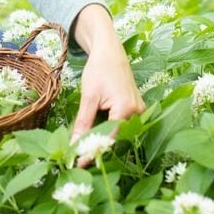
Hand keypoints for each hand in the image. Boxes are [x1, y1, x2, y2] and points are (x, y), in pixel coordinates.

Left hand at [69, 4, 145, 166]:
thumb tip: (75, 146)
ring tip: (82, 149)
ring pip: (118, 133)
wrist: (110, 51)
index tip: (78, 163)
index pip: (109, 138)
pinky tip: (94, 135)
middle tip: (77, 158)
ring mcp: (139, 111)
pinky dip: (107, 131)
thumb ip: (83, 123)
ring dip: (102, 140)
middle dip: (97, 148)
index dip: (93, 151)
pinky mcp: (135, 109)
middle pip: (116, 138)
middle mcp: (137, 112)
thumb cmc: (99, 69)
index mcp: (127, 109)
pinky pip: (121, 125)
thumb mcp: (89, 96)